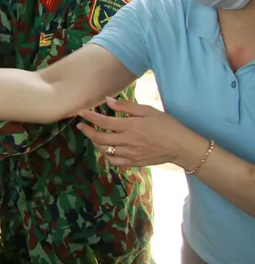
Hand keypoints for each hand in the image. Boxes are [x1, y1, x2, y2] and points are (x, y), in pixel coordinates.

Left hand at [77, 97, 208, 168]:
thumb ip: (126, 106)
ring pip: (104, 150)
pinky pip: (114, 161)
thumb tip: (108, 101)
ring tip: (94, 135)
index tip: (81, 112)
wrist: (182, 147)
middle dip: (86, 131)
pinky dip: (107, 155)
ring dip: (96, 142)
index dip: (89, 116)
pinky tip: (107, 149)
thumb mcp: (148, 111)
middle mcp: (127, 141)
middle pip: (99, 138)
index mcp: (130, 126)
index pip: (103, 122)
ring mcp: (130, 154)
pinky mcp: (134, 163)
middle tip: (81, 125)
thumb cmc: (167, 125)